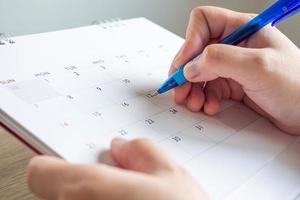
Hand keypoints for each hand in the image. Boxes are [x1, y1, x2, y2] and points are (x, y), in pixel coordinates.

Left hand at [27, 138, 207, 199]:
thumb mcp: (170, 175)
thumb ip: (141, 152)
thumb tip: (124, 148)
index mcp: (88, 190)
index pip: (41, 171)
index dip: (56, 162)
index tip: (70, 159)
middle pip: (62, 190)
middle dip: (88, 181)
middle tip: (118, 180)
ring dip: (98, 199)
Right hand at [169, 6, 299, 133]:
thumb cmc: (297, 86)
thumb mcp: (258, 67)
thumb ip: (220, 60)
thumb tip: (191, 66)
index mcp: (242, 29)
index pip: (204, 22)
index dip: (190, 41)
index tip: (185, 64)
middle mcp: (234, 45)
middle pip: (196, 50)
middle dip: (186, 71)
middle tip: (179, 89)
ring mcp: (232, 66)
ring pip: (198, 72)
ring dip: (192, 88)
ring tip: (193, 102)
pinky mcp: (232, 84)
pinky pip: (208, 88)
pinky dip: (203, 98)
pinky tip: (209, 106)